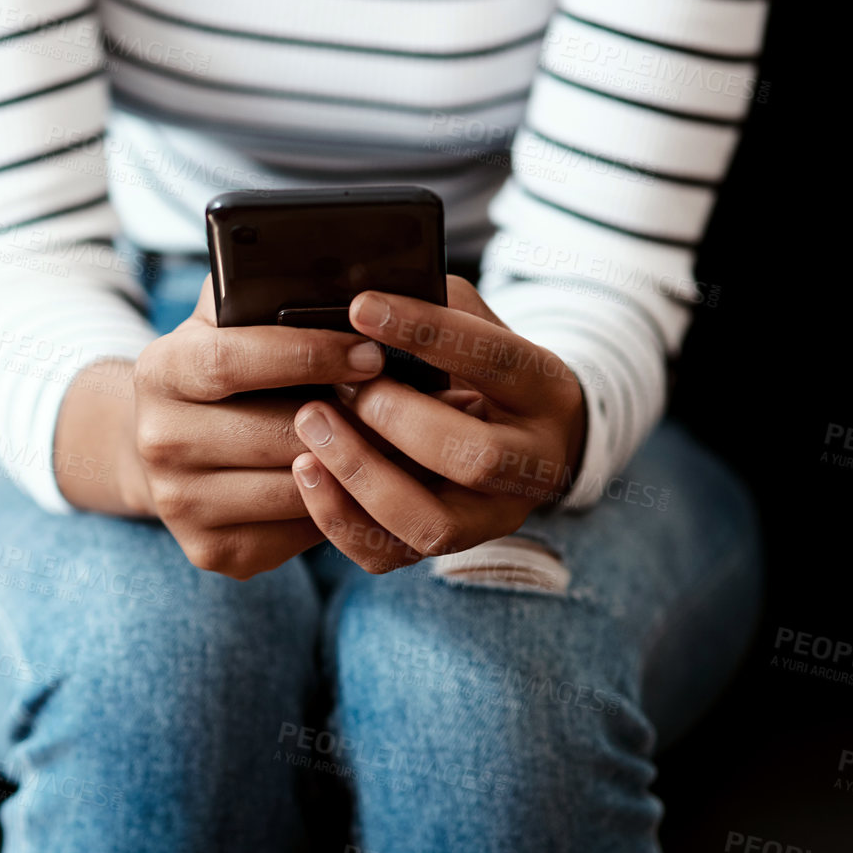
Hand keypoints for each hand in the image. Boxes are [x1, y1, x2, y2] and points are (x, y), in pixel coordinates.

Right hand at [55, 276, 386, 579]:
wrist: (168, 448)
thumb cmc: (222, 370)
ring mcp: (179, 504)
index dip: (308, 355)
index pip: (232, 360)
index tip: (372, 352)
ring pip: (296, 489)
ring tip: (407, 442)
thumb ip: (262, 294)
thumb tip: (341, 274)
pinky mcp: (211, 551)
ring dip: (358, 468)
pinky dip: (342, 508)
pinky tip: (369, 482)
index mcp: (159, 371)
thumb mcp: (226, 321)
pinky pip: (298, 533)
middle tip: (412, 403)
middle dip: (351, 418)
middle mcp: (158, 441)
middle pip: (275, 434)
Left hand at [289, 276, 587, 573]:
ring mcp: (493, 519)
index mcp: (546, 392)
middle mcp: (533, 466)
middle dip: (398, 421)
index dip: (427, 332)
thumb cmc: (473, 365)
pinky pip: (388, 554)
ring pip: (432, 522)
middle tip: (342, 385)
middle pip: (476, 460)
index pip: (495, 360)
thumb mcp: (472, 323)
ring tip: (310, 424)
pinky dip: (339, 516)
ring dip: (361, 474)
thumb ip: (432, 307)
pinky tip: (305, 470)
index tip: (361, 307)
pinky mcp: (445, 550)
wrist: (510, 433)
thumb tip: (357, 299)